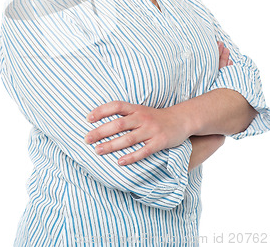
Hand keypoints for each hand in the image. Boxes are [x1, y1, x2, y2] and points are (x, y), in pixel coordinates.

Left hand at [85, 41, 232, 164]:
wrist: (182, 120)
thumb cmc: (156, 117)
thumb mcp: (141, 110)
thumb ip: (125, 114)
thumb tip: (101, 120)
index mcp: (136, 108)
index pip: (116, 106)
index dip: (101, 111)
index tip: (88, 118)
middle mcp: (142, 118)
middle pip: (119, 124)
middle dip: (101, 131)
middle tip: (86, 139)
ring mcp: (151, 130)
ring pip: (128, 139)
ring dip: (112, 145)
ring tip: (97, 151)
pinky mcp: (159, 142)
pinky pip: (144, 151)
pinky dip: (131, 157)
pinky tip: (120, 162)